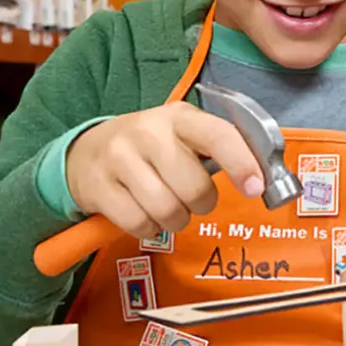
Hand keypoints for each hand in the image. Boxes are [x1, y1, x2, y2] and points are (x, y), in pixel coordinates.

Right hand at [63, 103, 264, 238]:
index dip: (242, 163)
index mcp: (178, 116)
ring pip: (168, 211)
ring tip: (167, 205)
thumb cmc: (149, 148)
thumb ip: (217, 149)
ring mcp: (119, 159)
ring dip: (176, 219)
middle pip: (194, 188)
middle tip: (192, 197)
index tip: (255, 188)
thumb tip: (260, 179)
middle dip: (202, 203)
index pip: (218, 135)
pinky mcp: (98, 187)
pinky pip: (139, 224)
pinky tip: (143, 212)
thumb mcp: (181, 135)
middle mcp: (148, 133)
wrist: (85, 152)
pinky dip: (148, 228)